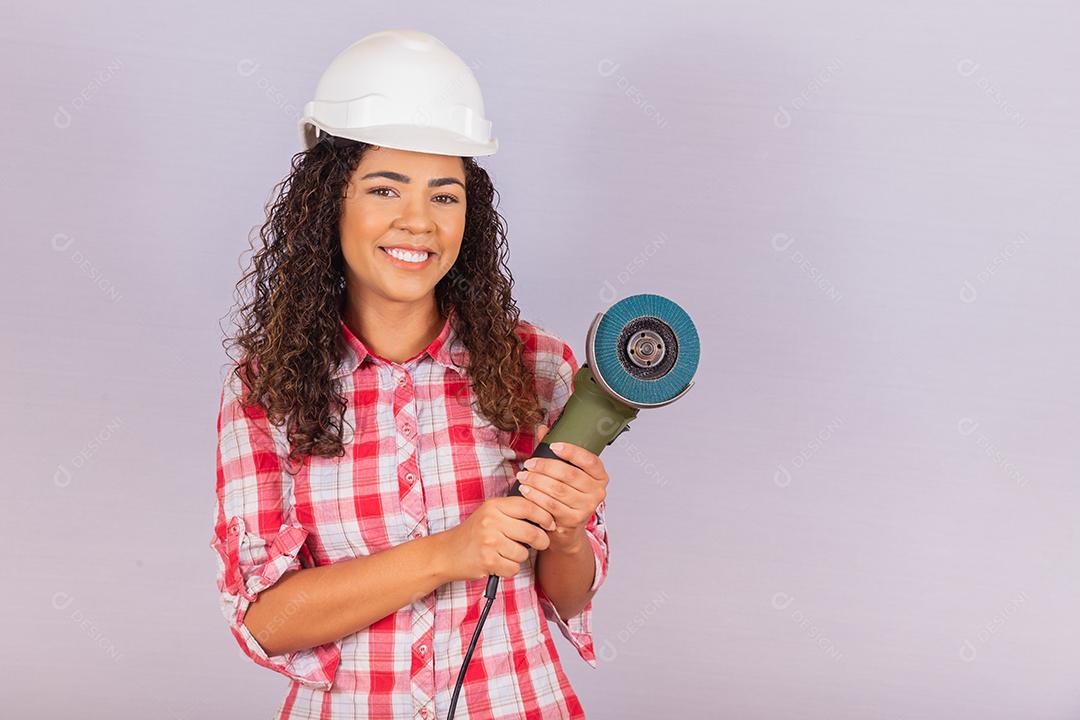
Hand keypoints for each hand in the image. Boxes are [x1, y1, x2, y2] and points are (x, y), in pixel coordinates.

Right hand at [439, 496, 556, 580]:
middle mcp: (491, 521)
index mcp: (494, 506)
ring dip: (520, 557)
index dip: (545, 515)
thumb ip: (513, 512)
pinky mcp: (488, 561)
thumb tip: (546, 515)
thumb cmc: (473, 534)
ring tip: (506, 553)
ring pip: (524, 553)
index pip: (528, 506)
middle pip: (531, 532)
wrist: (447, 553)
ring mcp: (489, 542)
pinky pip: (514, 568)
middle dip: (541, 540)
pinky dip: (510, 569)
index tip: (550, 523)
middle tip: (540, 543)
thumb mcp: (490, 514)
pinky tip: (499, 563)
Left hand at [516, 424, 608, 546]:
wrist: (566, 527)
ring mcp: (587, 507)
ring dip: (536, 481)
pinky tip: (525, 490)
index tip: (553, 446)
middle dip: (545, 467)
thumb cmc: (566, 494)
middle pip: (569, 474)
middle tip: (528, 463)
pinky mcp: (574, 520)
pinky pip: (551, 505)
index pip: (589, 460)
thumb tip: (542, 428)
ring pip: (558, 490)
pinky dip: (535, 496)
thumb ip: (554, 451)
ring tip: (523, 476)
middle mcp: (598, 492)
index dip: (571, 451)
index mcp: (600, 475)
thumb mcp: (564, 471)